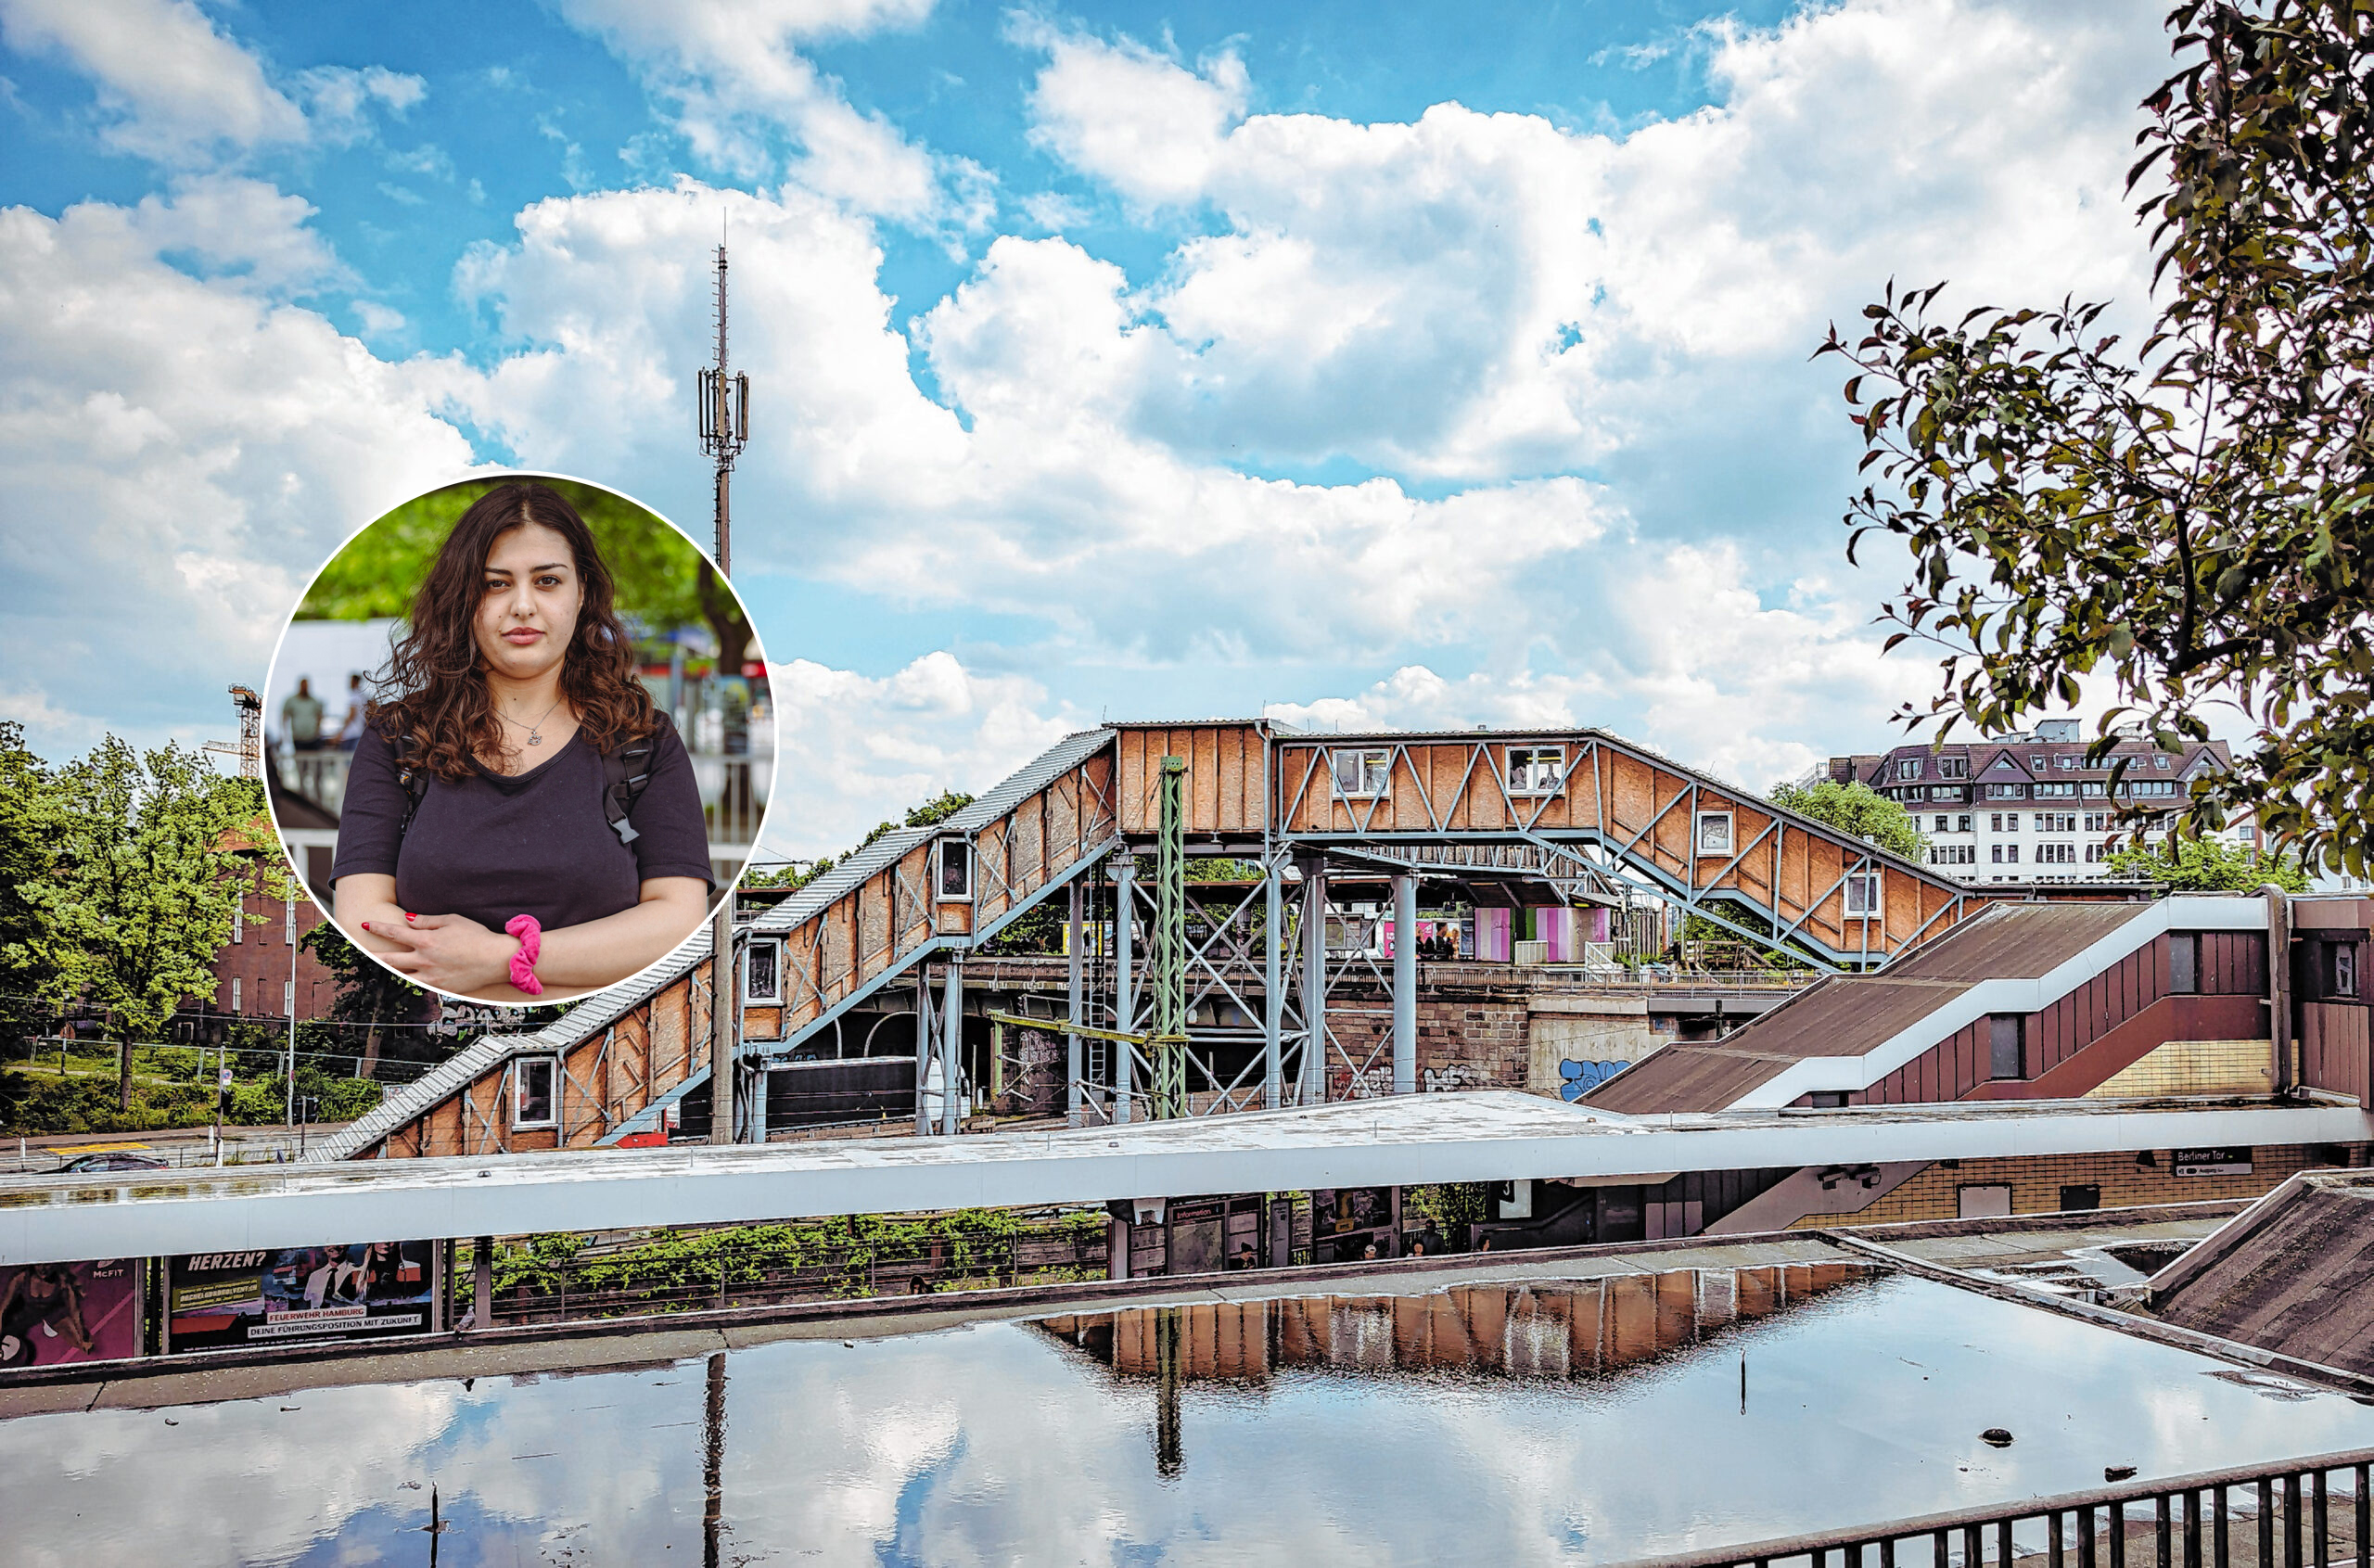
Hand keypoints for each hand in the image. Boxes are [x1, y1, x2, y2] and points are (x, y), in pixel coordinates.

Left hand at [362, 911, 515, 993]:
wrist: (497, 959)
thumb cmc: (478, 936)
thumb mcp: (452, 920)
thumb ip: (427, 920)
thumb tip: (407, 919)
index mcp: (427, 941)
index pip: (395, 933)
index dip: (378, 927)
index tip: (365, 924)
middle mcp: (425, 960)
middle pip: (390, 959)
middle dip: (372, 955)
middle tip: (358, 953)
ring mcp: (431, 976)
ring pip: (400, 977)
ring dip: (386, 974)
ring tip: (374, 972)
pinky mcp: (440, 987)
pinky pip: (417, 987)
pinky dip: (406, 985)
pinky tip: (398, 984)